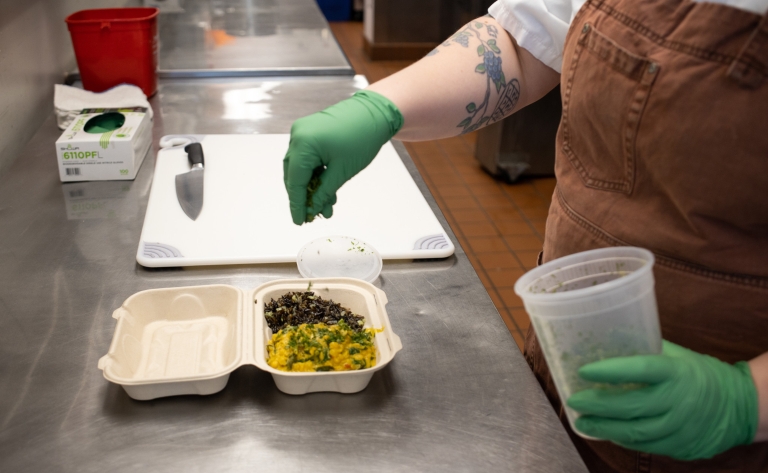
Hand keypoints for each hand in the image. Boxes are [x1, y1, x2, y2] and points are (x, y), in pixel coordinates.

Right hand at [283, 90, 402, 224]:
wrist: (376, 113)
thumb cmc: (362, 137)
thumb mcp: (342, 171)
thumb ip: (323, 192)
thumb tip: (312, 209)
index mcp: (303, 143)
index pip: (295, 181)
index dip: (297, 204)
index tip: (299, 221)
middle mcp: (298, 136)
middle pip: (294, 174)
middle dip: (304, 196)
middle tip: (313, 216)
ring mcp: (303, 132)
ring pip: (302, 168)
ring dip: (312, 187)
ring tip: (326, 206)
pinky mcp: (311, 132)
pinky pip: (308, 158)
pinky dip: (316, 174)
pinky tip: (327, 190)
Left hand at [567, 340, 758, 459]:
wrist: (738, 406)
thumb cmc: (699, 373)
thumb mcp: (676, 355)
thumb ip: (644, 350)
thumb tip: (606, 338)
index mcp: (676, 372)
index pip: (640, 370)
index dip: (610, 371)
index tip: (584, 370)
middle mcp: (678, 401)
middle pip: (630, 405)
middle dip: (597, 405)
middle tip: (574, 400)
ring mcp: (679, 427)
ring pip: (635, 431)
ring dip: (603, 427)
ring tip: (581, 421)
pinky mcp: (680, 446)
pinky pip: (645, 446)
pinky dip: (622, 440)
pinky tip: (606, 432)